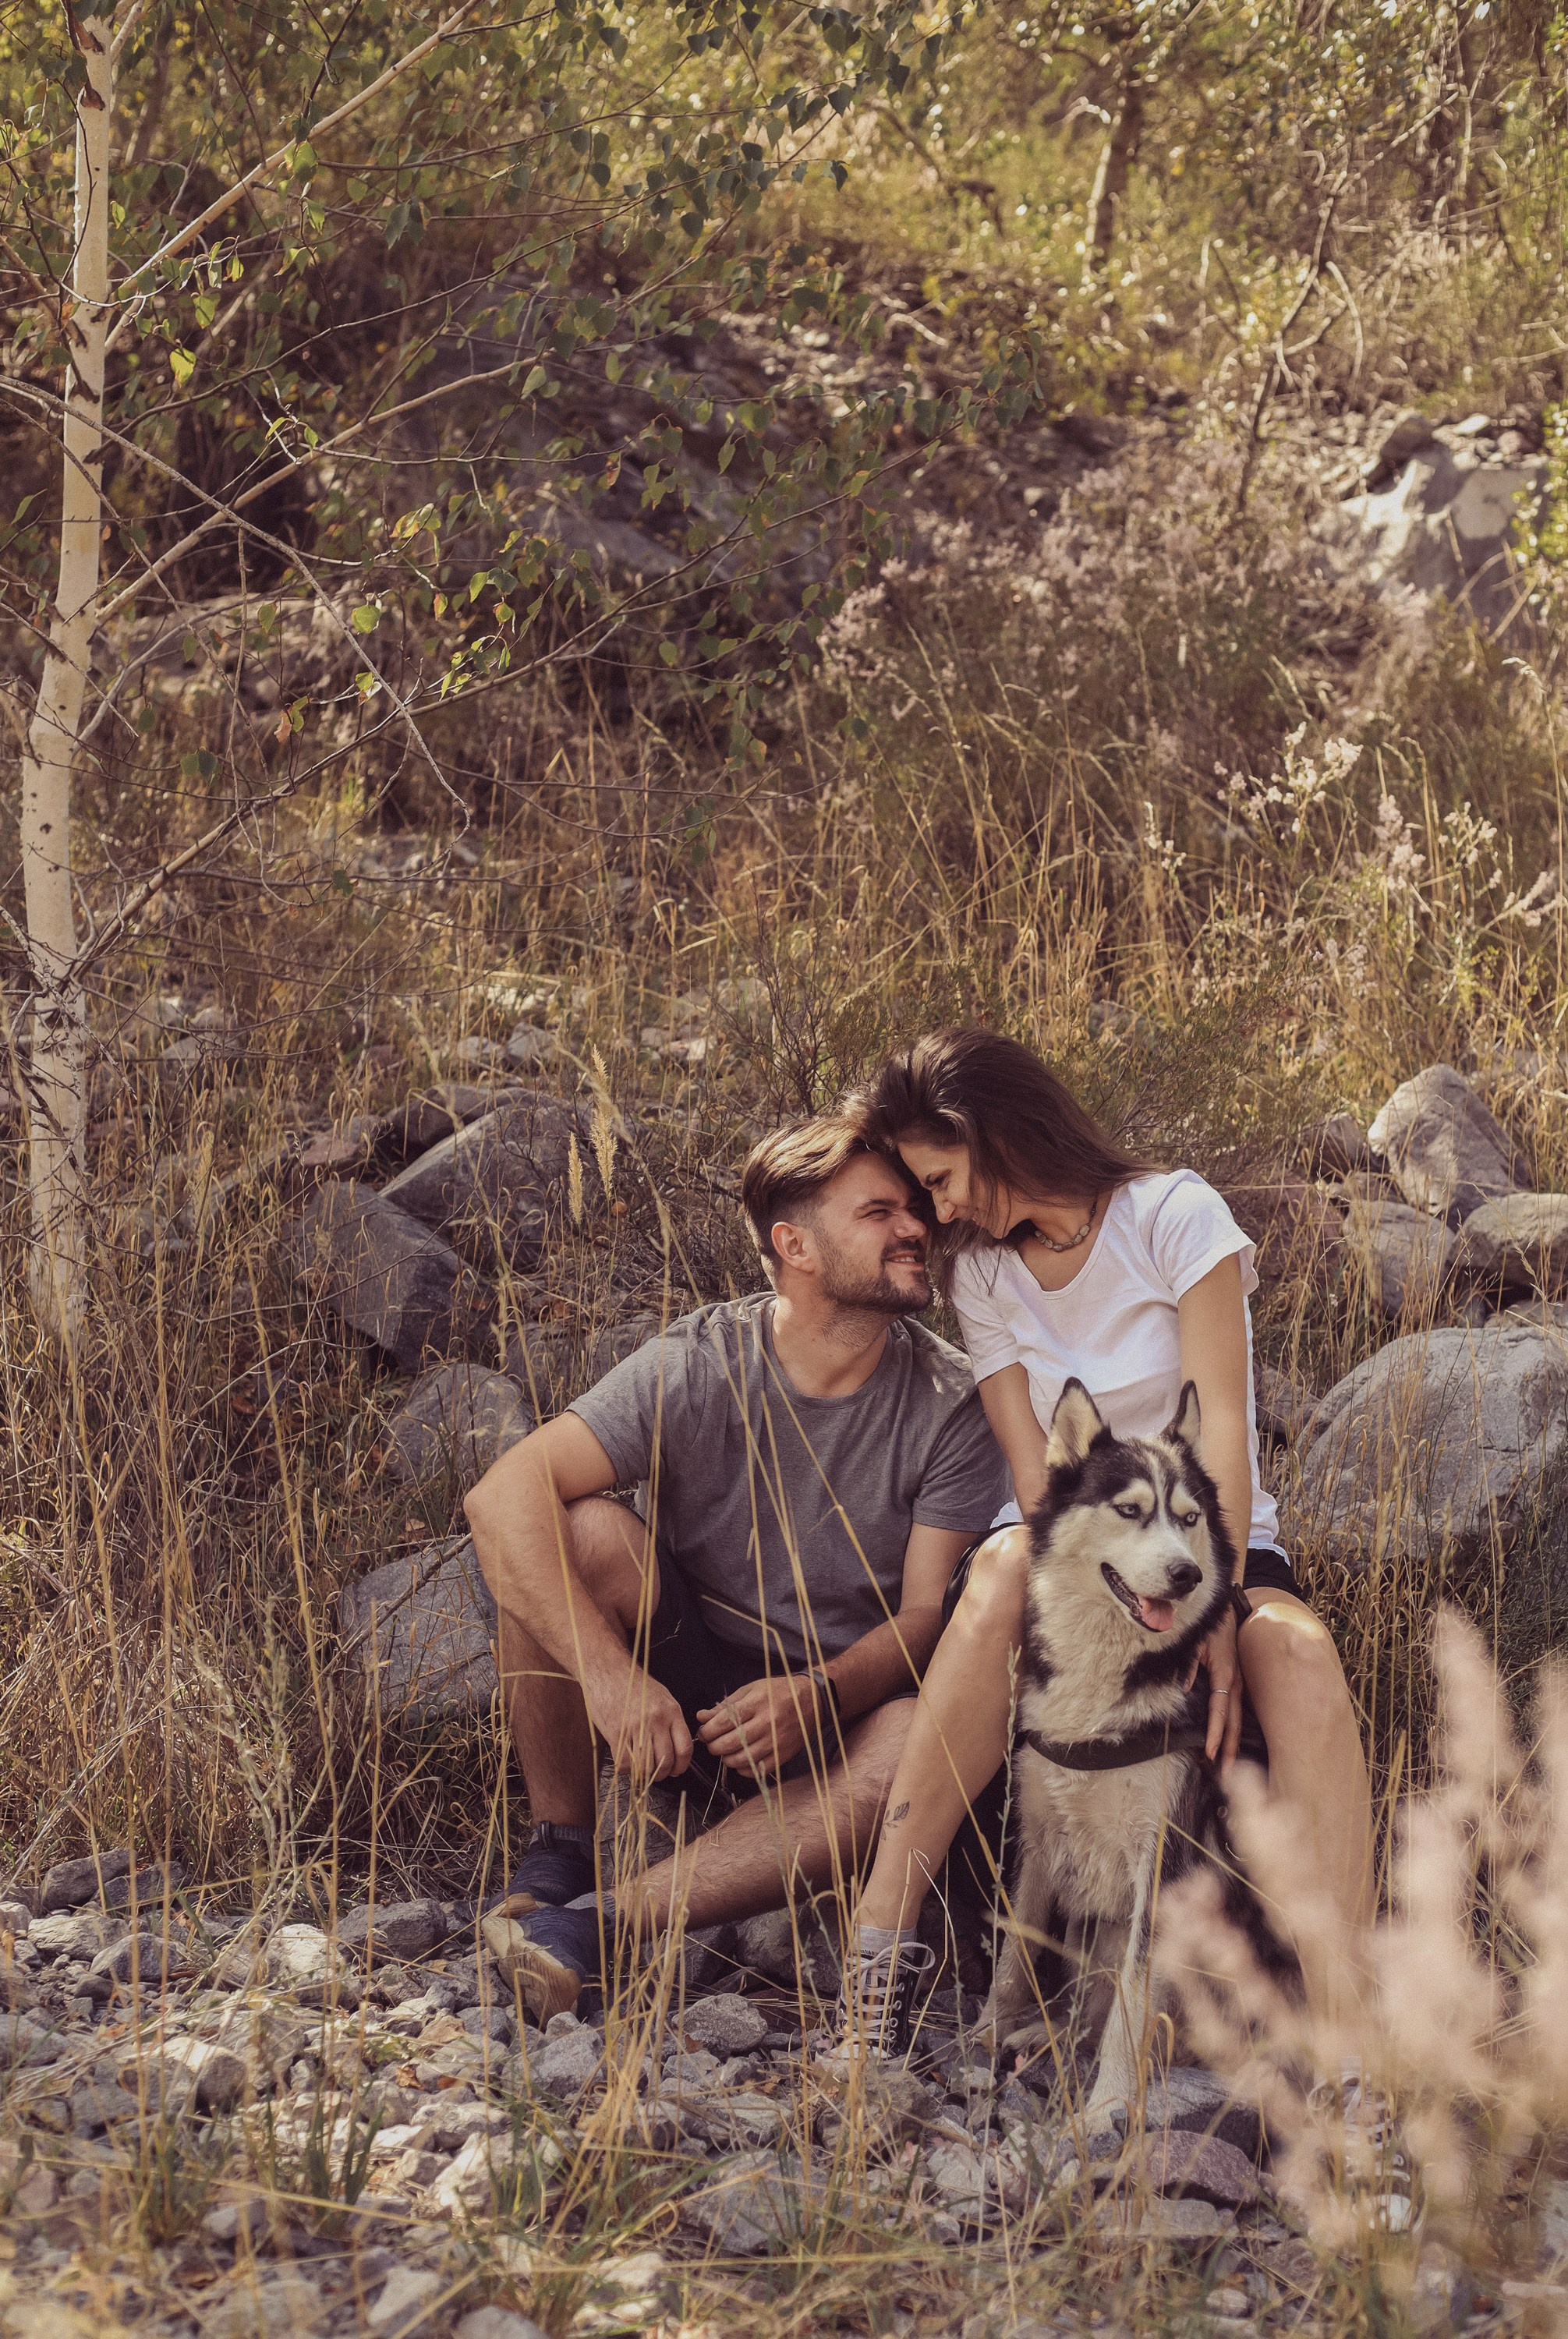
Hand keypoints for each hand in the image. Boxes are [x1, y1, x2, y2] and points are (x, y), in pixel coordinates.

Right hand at [584, 1658, 692, 1782]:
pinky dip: (627, 1769)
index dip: (682, 1766)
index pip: (684, 1748)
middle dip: (663, 1773)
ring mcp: (635, 1727)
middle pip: (666, 1761)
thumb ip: (671, 1722)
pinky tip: (626, 1761)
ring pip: (646, 1766)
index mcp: (671, 1711)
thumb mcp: (662, 1697)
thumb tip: (677, 1749)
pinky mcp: (615, 1733)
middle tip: (658, 1772)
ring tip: (642, 1769)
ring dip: (645, 1774)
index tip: (677, 1770)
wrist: (607, 1670)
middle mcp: (655, 1720)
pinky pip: (625, 1764)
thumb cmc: (634, 1684)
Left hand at [697, 1673, 824, 1778]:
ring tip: (725, 1751)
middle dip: (713, 1746)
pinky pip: (757, 1770)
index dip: (707, 1731)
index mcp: (756, 1703)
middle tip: (712, 1743)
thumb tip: (701, 1717)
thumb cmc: (777, 1692)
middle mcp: (766, 1723)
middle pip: (729, 1743)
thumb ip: (724, 1706)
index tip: (703, 1733)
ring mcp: (776, 1741)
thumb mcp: (750, 1690)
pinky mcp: (783, 1755)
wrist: (811, 1700)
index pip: (723, 1723)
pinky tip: (741, 1759)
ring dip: (726, 1759)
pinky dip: (743, 1769)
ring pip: (741, 1759)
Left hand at [1188, 1605, 1242, 1765]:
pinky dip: (1233, 1729)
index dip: (1216, 1733)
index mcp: (1224, 1674)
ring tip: (1227, 1766)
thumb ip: (1189, 1665)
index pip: (1220, 1711)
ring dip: (1233, 1743)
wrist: (1227, 1612)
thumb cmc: (1209, 1627)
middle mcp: (1235, 1683)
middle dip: (1230, 1748)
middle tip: (1225, 1773)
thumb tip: (1183, 1688)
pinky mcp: (1238, 1684)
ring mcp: (1239, 1684)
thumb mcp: (1195, 1642)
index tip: (1211, 1753)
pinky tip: (1229, 1743)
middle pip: (1234, 1722)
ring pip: (1238, 1719)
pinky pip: (1236, 1711)